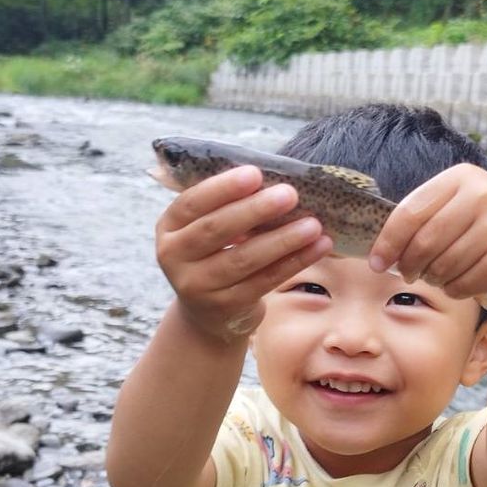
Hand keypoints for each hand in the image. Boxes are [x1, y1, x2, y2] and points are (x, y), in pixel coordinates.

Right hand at [155, 165, 331, 341]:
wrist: (208, 313)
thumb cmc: (216, 253)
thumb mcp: (208, 229)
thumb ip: (229, 205)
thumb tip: (276, 178)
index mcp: (169, 228)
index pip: (192, 203)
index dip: (223, 188)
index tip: (255, 173)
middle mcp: (174, 257)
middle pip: (216, 230)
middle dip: (255, 210)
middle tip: (290, 194)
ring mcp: (197, 286)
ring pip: (244, 259)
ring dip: (282, 240)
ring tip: (313, 224)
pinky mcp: (225, 307)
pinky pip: (264, 281)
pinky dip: (293, 262)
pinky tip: (318, 247)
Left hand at [368, 164, 486, 305]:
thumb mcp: (461, 205)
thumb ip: (424, 217)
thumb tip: (380, 252)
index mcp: (463, 178)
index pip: (410, 212)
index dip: (388, 242)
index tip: (376, 262)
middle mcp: (483, 197)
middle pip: (424, 243)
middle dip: (409, 265)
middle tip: (409, 274)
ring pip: (441, 267)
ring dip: (433, 278)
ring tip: (441, 274)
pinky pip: (460, 284)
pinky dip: (454, 289)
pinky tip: (464, 280)